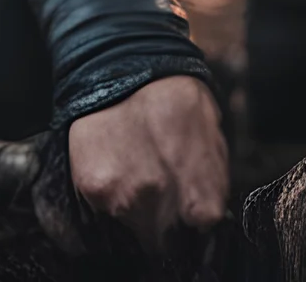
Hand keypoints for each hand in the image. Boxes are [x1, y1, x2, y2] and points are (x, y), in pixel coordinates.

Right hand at [68, 74, 228, 251]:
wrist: (126, 66)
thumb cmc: (176, 97)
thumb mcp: (212, 135)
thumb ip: (212, 180)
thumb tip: (208, 212)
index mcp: (199, 194)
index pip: (199, 233)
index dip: (193, 223)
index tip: (188, 213)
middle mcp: (162, 202)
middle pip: (162, 239)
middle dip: (165, 222)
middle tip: (161, 190)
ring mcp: (124, 199)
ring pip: (131, 226)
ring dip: (135, 209)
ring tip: (138, 170)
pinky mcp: (93, 189)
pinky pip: (104, 209)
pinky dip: (110, 195)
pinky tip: (118, 165)